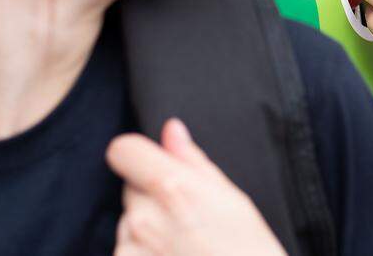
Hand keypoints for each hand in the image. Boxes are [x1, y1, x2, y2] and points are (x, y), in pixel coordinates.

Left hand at [106, 119, 285, 255]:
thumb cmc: (249, 254)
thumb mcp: (234, 202)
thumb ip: (194, 163)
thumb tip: (172, 130)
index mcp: (173, 188)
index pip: (123, 150)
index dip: (138, 156)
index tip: (152, 166)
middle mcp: (143, 218)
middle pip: (130, 189)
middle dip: (152, 198)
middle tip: (187, 220)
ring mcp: (130, 250)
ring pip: (128, 225)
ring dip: (147, 232)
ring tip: (185, 248)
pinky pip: (127, 252)